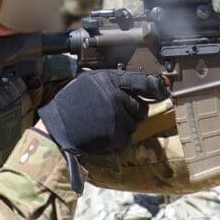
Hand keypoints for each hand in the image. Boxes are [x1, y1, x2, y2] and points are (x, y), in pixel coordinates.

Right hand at [39, 70, 169, 156]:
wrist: (56, 127)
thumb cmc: (70, 104)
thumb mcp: (89, 82)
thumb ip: (111, 83)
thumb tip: (135, 87)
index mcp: (109, 80)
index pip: (140, 81)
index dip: (155, 87)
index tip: (163, 91)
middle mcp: (116, 96)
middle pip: (141, 107)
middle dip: (133, 112)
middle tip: (116, 115)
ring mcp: (118, 116)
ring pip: (135, 124)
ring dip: (126, 126)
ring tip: (107, 125)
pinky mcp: (116, 135)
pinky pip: (128, 138)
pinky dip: (120, 140)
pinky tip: (105, 135)